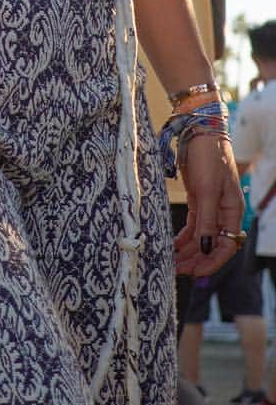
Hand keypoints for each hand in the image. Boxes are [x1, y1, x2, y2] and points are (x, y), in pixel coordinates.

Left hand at [174, 135, 244, 277]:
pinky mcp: (198, 198)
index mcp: (232, 211)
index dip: (212, 262)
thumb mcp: (207, 190)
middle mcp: (224, 212)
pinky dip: (184, 237)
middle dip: (196, 259)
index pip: (227, 246)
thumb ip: (207, 220)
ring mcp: (210, 205)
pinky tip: (173, 246)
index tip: (195, 273)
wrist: (198, 130)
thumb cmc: (207, 157)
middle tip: (176, 271)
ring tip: (172, 262)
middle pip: (213, 244)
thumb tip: (207, 248)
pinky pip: (193, 224)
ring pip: (201, 236)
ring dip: (188, 251)